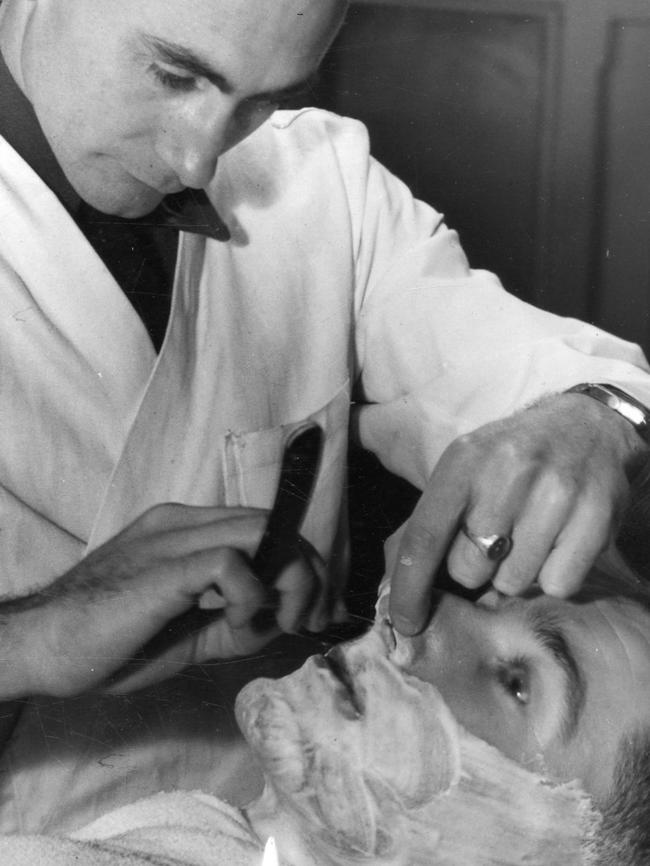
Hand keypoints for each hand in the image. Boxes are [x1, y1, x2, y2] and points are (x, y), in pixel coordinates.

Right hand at [1, 503, 322, 697]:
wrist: (45, 648)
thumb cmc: (113, 644)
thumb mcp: (193, 631)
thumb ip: (237, 618)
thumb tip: (286, 618)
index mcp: (188, 532)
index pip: (265, 528)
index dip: (301, 564)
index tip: (314, 610)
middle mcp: (184, 523)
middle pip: (274, 526)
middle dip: (310, 574)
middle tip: (310, 622)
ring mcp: (173, 538)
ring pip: (263, 532)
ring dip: (291, 581)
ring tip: (279, 625)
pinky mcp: (165, 564)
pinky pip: (231, 562)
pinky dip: (251, 595)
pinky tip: (235, 625)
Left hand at [389, 392, 647, 634]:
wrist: (586, 426)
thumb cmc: (510, 459)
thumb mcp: (463, 468)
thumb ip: (432, 519)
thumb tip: (400, 584)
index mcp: (464, 460)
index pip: (424, 537)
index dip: (410, 587)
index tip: (406, 622)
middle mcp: (508, 473)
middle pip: (469, 569)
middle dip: (474, 568)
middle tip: (492, 543)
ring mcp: (556, 493)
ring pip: (514, 582)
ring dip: (515, 573)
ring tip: (526, 538)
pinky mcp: (595, 516)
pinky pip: (558, 584)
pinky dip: (554, 576)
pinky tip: (557, 542)